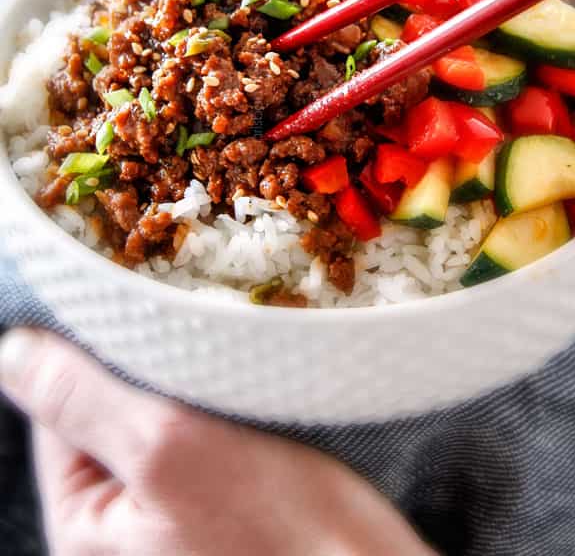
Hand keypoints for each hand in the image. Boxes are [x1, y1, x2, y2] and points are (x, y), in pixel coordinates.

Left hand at [0, 329, 435, 555]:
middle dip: (152, 368)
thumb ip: (84, 399)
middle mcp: (122, 534)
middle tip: (197, 328)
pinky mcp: (224, 513)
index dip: (98, 353)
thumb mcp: (169, 450)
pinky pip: (203, 441)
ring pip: (163, 422)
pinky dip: (221, 408)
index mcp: (85, 530)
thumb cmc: (283, 533)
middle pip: (113, 415)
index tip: (138, 307)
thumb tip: (11, 353)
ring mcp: (175, 525)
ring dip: (192, 384)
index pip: (62, 413)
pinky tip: (253, 390)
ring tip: (232, 360)